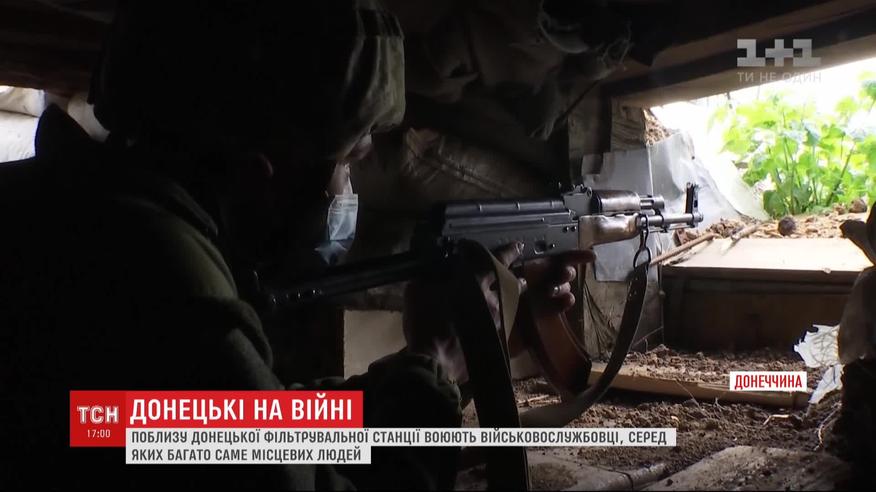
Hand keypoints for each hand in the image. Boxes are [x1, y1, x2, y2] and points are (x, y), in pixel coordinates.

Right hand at [403, 242, 594, 383]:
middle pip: (513, 283)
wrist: (434, 363)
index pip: (495, 261)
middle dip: (520, 277)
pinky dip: (523, 326)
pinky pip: (517, 332)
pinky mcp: (499, 344)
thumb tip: (427, 274)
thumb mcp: (417, 292)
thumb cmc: (425, 324)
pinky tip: (516, 327)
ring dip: (524, 299)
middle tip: (526, 276)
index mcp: (475, 282)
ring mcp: (499, 323)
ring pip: (517, 306)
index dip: (507, 252)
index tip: (519, 245)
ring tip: (531, 296)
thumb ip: (426, 280)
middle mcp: (493, 300)